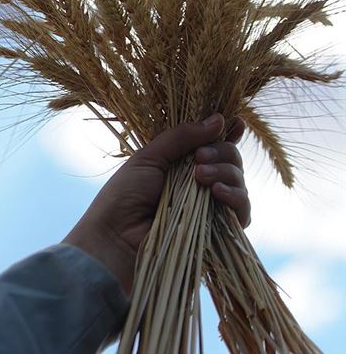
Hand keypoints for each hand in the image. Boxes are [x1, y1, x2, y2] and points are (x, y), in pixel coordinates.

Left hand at [62, 113, 249, 295]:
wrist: (115, 237)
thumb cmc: (123, 197)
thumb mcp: (148, 158)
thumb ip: (181, 137)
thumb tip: (220, 119)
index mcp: (181, 165)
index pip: (213, 145)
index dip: (226, 133)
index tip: (234, 122)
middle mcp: (199, 184)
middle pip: (231, 160)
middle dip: (221, 152)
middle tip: (199, 157)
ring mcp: (210, 208)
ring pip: (240, 183)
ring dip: (227, 172)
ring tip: (200, 175)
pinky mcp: (218, 232)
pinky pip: (242, 213)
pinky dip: (236, 197)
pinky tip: (218, 192)